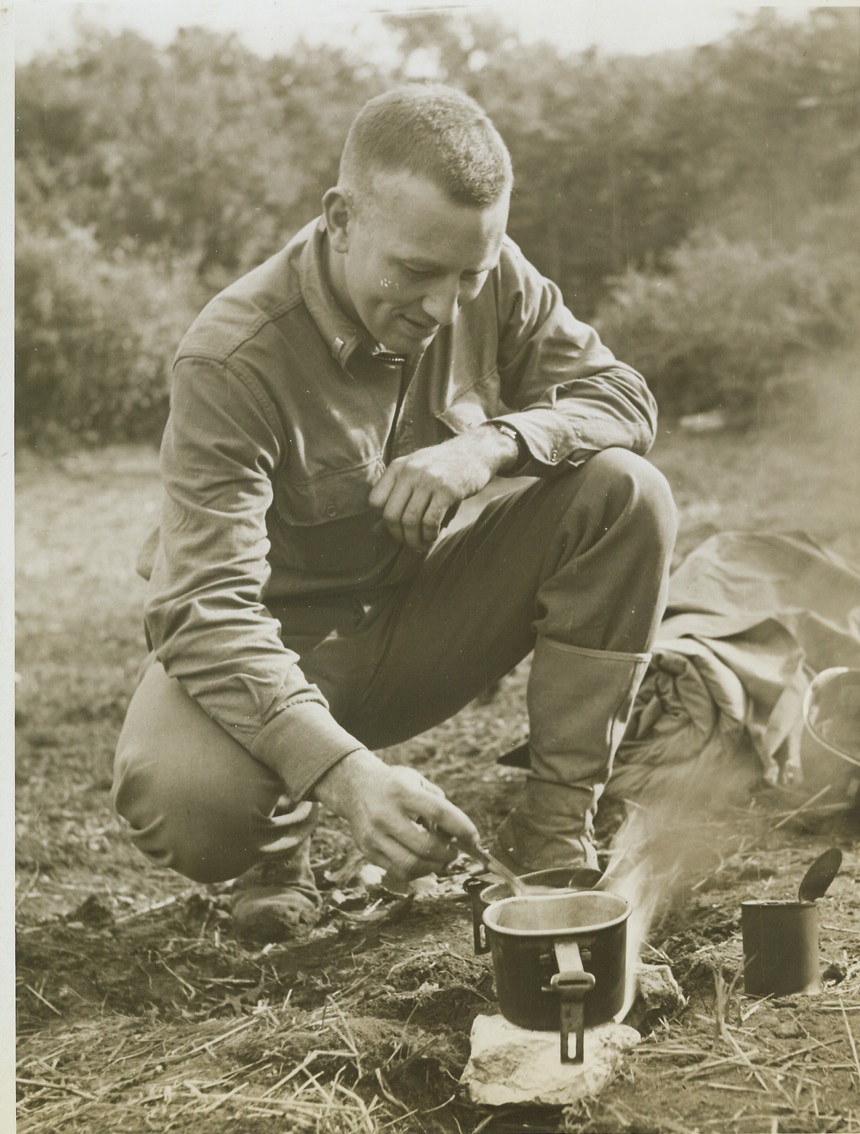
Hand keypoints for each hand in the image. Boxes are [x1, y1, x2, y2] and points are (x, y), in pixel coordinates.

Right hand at [311, 749, 479, 882]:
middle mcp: (385, 814)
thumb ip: (438, 803)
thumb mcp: (416, 780)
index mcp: (402, 791)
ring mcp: (374, 835)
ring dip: (434, 866)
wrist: (354, 787)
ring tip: (441, 858)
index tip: (474, 837)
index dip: (461, 827)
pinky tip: (424, 862)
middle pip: (425, 845)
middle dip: (448, 853)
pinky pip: (398, 871)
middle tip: (455, 851)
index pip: (438, 812)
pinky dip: (418, 872)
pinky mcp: (368, 851)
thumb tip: (459, 834)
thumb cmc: (394, 784)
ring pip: (411, 864)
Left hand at [369, 426, 519, 550]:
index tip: (397, 527)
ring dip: (414, 539)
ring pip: (410, 521)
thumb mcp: (416, 477)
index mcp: (398, 467)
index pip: (375, 501)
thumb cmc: (443, 469)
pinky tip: (433, 536)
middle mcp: (410, 471)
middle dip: (398, 535)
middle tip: (409, 542)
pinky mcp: (447, 490)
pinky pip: (430, 521)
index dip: (382, 519)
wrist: (477, 451)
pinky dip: (430, 535)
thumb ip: (396, 500)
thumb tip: (375, 531)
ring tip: (421, 544)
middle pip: (391, 514)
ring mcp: (428, 480)